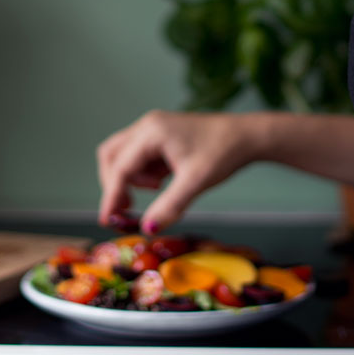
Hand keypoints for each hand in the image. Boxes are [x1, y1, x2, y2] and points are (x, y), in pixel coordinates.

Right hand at [96, 109, 254, 231]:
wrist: (246, 136)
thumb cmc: (223, 153)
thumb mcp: (195, 182)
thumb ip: (170, 206)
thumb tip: (147, 228)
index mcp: (151, 133)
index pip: (119, 168)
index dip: (111, 196)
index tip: (107, 221)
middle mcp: (147, 126)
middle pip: (111, 156)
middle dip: (114, 184)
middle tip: (128, 209)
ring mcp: (153, 128)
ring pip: (123, 155)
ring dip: (130, 178)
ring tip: (157, 190)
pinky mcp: (161, 135)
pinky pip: (139, 156)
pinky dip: (142, 173)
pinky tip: (163, 183)